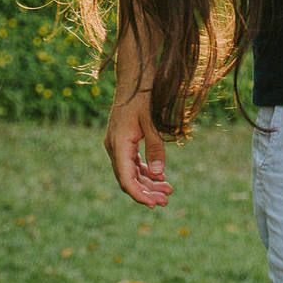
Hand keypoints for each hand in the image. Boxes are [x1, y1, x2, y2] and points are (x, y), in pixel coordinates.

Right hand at [104, 92, 172, 209]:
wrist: (133, 77)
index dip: (139, 195)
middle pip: (128, 179)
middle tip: (166, 201)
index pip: (126, 179)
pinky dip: (144, 171)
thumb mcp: (151, 121)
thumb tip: (159, 175)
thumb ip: (155, 147)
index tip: (153, 205)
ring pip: (130, 172)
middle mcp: (114, 147)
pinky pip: (132, 162)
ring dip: (147, 182)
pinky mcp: (122, 141)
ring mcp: (117, 144)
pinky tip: (159, 176)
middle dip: (146, 192)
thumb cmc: (142, 96)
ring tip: (167, 191)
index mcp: (118, 144)